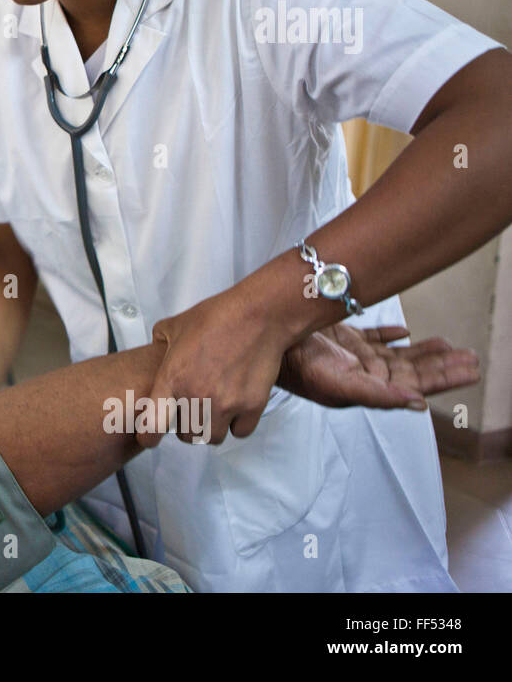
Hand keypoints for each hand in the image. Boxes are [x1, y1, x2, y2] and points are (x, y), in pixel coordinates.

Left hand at [144, 292, 288, 446]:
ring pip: (213, 438)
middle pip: (186, 436)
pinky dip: (238, 424)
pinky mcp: (252, 406)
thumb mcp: (174, 325)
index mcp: (172, 379)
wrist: (258, 315)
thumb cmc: (215, 317)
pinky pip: (240, 432)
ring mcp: (226, 404)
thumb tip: (154, 349)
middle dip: (186, 427)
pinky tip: (236, 406)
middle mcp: (196, 397)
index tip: (152, 435)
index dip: (149, 436)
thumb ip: (159, 342)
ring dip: (211, 428)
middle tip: (191, 411)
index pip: (152, 427)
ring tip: (213, 410)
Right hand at [279, 324, 478, 408]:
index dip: (442, 379)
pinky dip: (391, 335)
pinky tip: (405, 332)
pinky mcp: (342, 338)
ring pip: (399, 355)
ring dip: (425, 351)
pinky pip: (373, 337)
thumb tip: (418, 404)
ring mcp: (354, 355)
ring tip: (451, 346)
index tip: (469, 371)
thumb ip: (378, 395)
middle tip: (472, 359)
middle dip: (442, 365)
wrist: (265, 340)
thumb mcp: (338, 384)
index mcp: (366, 388)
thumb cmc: (296, 366)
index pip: (414, 386)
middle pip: (412, 371)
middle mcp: (364, 373)